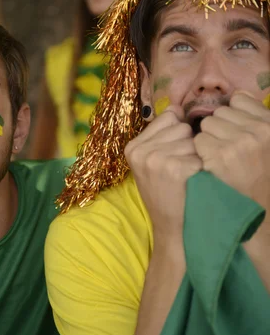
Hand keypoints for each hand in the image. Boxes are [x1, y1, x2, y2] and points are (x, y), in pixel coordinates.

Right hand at [125, 108, 202, 242]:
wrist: (171, 226)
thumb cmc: (166, 192)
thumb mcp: (153, 162)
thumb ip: (161, 135)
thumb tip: (178, 108)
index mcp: (132, 146)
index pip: (168, 117)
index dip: (178, 135)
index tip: (172, 155)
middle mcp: (140, 150)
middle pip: (181, 127)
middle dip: (187, 145)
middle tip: (178, 169)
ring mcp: (155, 159)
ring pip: (192, 140)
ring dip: (195, 157)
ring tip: (184, 176)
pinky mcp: (174, 168)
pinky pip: (199, 156)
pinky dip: (201, 169)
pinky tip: (190, 182)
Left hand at [194, 91, 269, 210]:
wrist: (258, 210)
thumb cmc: (260, 175)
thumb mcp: (266, 143)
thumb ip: (255, 118)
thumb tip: (237, 97)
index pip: (239, 100)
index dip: (232, 115)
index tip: (233, 130)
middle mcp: (259, 129)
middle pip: (220, 113)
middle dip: (218, 128)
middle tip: (225, 148)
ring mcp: (239, 142)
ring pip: (207, 125)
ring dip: (207, 139)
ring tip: (218, 156)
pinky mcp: (221, 155)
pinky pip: (198, 141)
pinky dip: (200, 152)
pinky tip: (210, 164)